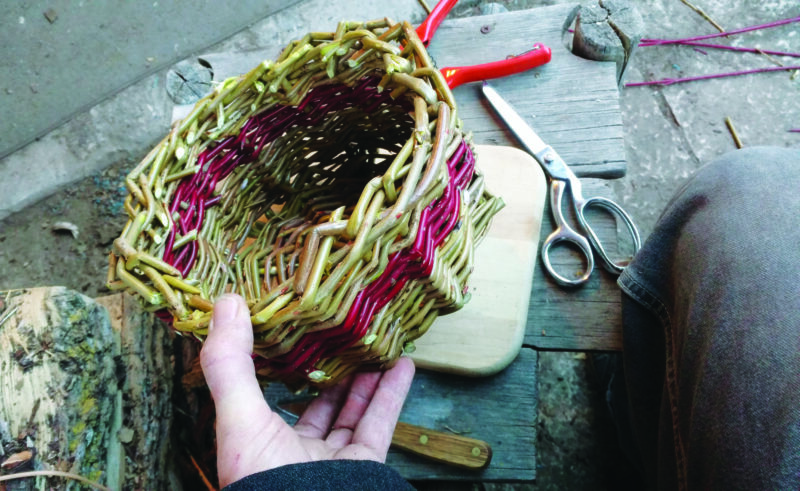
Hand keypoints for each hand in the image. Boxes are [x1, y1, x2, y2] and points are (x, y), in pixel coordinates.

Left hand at [200, 294, 415, 487]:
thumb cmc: (265, 479)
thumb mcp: (239, 417)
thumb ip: (231, 363)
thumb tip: (227, 303)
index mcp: (258, 442)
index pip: (268, 396)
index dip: (279, 362)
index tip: (291, 328)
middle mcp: (295, 452)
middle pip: (317, 403)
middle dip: (330, 369)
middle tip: (341, 334)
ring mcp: (332, 460)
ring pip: (352, 411)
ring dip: (366, 377)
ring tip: (375, 343)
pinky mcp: (364, 464)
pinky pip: (381, 423)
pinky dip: (393, 393)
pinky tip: (403, 365)